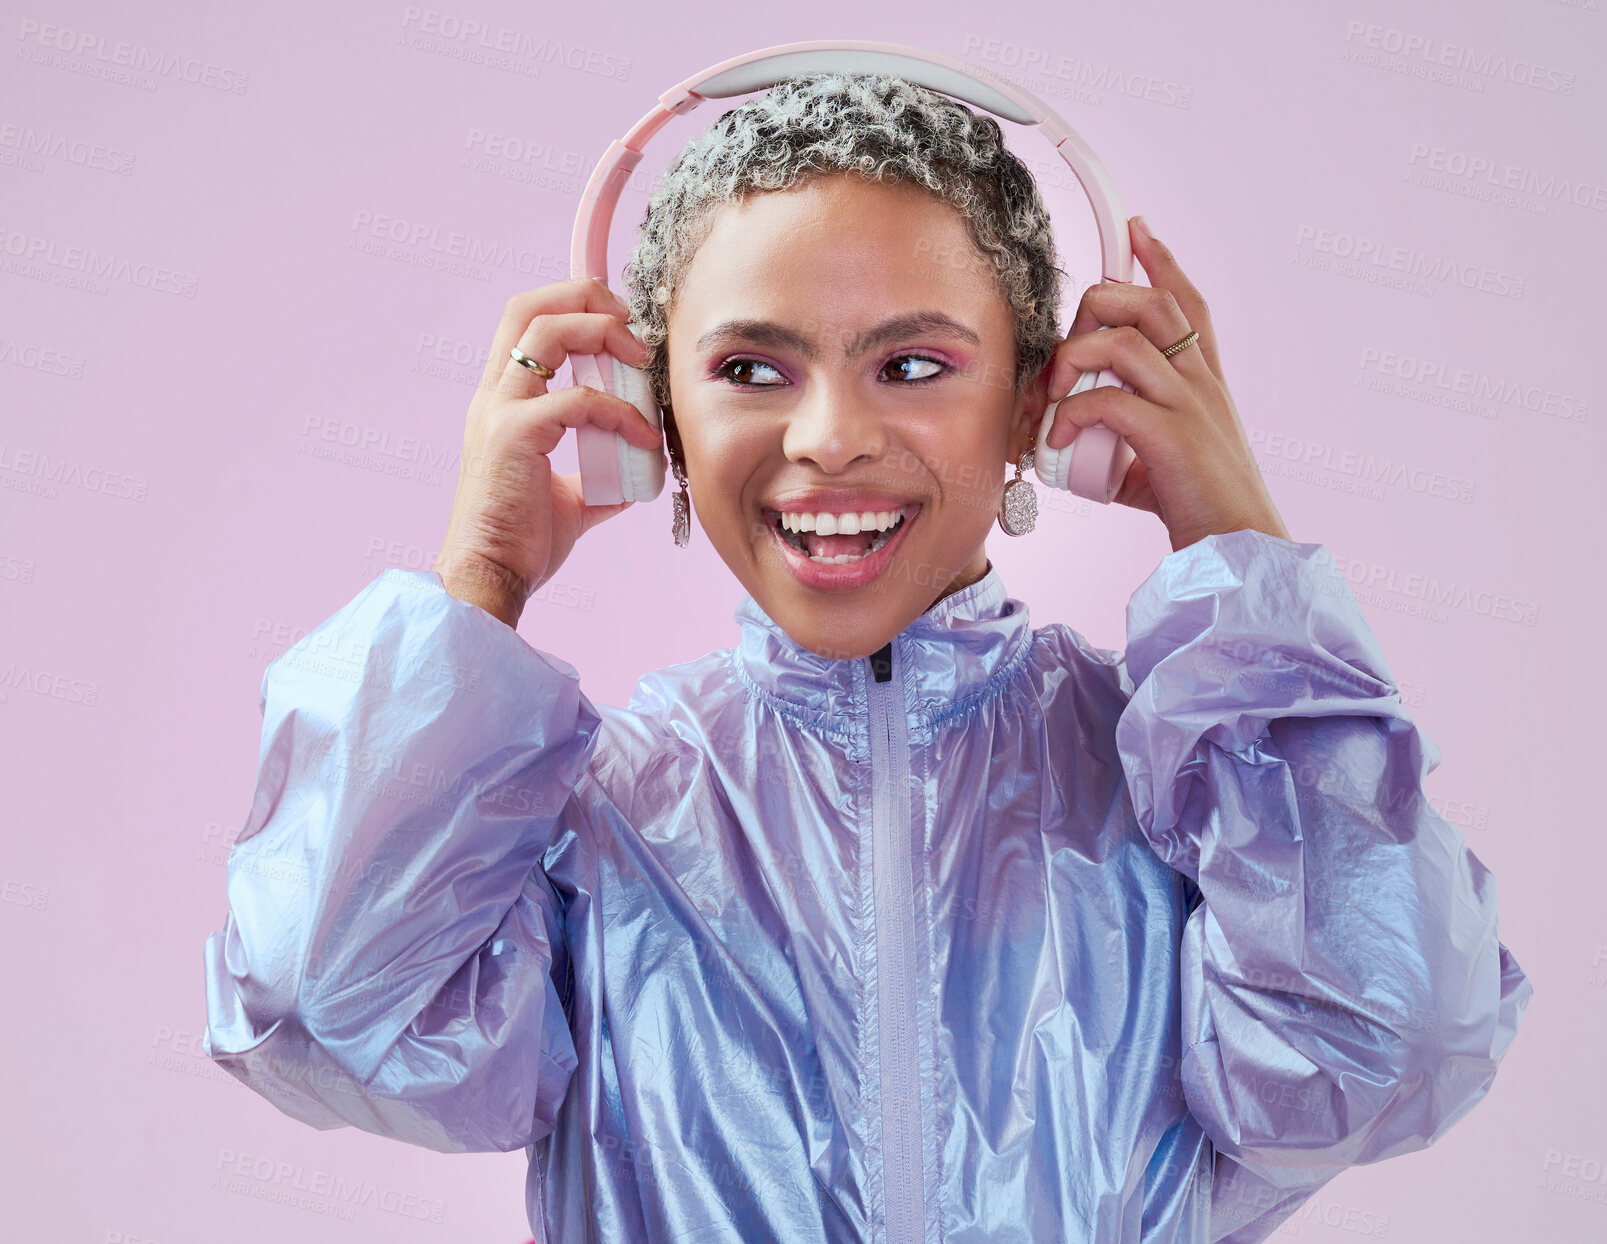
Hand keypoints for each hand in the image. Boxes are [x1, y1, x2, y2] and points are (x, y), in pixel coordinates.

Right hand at [433, 278, 662, 626]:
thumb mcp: (569, 498)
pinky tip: (643, 437)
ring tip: (642, 360)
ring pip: (548, 332)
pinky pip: (577, 400)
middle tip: (633, 325)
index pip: (526, 321)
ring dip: (603, 334)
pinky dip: (619, 411)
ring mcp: (498, 411)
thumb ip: (598, 473)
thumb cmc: (521, 541)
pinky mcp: (513, 436)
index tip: (620, 321)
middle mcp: (493, 395)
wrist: (490, 577)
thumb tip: (637, 470)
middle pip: (530, 306)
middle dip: (587, 297)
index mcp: (500, 401)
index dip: (573, 303)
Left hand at [1041, 216, 1290, 553]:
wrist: (1239, 547)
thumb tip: (1076, 444)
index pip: (1188, 302)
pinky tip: (1058, 440)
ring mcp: (1190, 406)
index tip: (1138, 228)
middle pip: (1149, 305)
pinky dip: (1070, 415)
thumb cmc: (1201, 509)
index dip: (1162, 261)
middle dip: (1094, 310)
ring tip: (1052, 398)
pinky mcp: (1172, 438)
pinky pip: (1108, 401)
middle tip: (1064, 351)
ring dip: (1073, 361)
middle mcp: (1202, 383)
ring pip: (1124, 342)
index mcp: (1205, 382)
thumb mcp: (1162, 461)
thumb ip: (1127, 441)